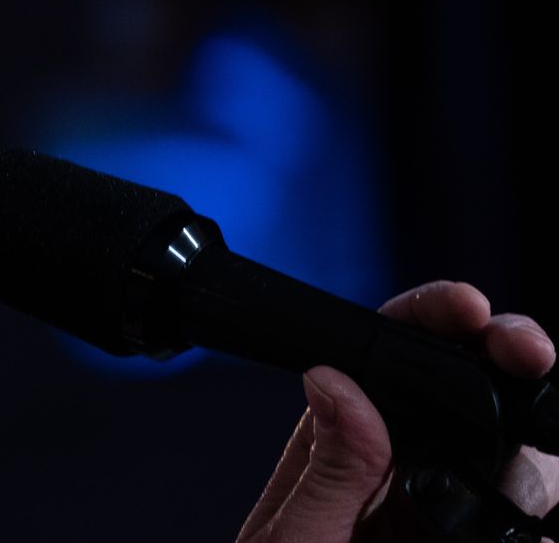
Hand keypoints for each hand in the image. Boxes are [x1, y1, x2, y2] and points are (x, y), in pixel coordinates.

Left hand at [236, 281, 557, 541]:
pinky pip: (523, 530)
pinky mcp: (469, 541)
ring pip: (520, 465)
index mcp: (343, 441)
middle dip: (512, 366)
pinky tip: (534, 534)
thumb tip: (334, 379)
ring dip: (530, 469)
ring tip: (516, 495)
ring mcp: (444, 512)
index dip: (434, 318)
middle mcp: (401, 465)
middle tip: (529, 355)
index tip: (468, 308)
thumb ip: (326, 470)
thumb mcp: (295, 540)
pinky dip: (537, 529)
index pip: (390, 353)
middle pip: (475, 394)